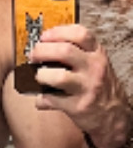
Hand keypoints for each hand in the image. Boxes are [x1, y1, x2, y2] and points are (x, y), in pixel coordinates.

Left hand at [30, 24, 130, 147]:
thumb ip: (77, 55)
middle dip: (42, 51)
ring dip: (41, 76)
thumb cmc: (99, 88)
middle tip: (33, 55)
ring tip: (39, 77)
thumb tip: (46, 48)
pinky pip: (51, 100)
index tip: (43, 36)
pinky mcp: (77, 107)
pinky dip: (40, 100)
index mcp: (97, 54)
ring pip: (58, 76)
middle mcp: (93, 68)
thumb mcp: (95, 65)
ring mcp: (86, 87)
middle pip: (64, 51)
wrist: (114, 114)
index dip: (57, 32)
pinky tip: (41, 99)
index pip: (80, 33)